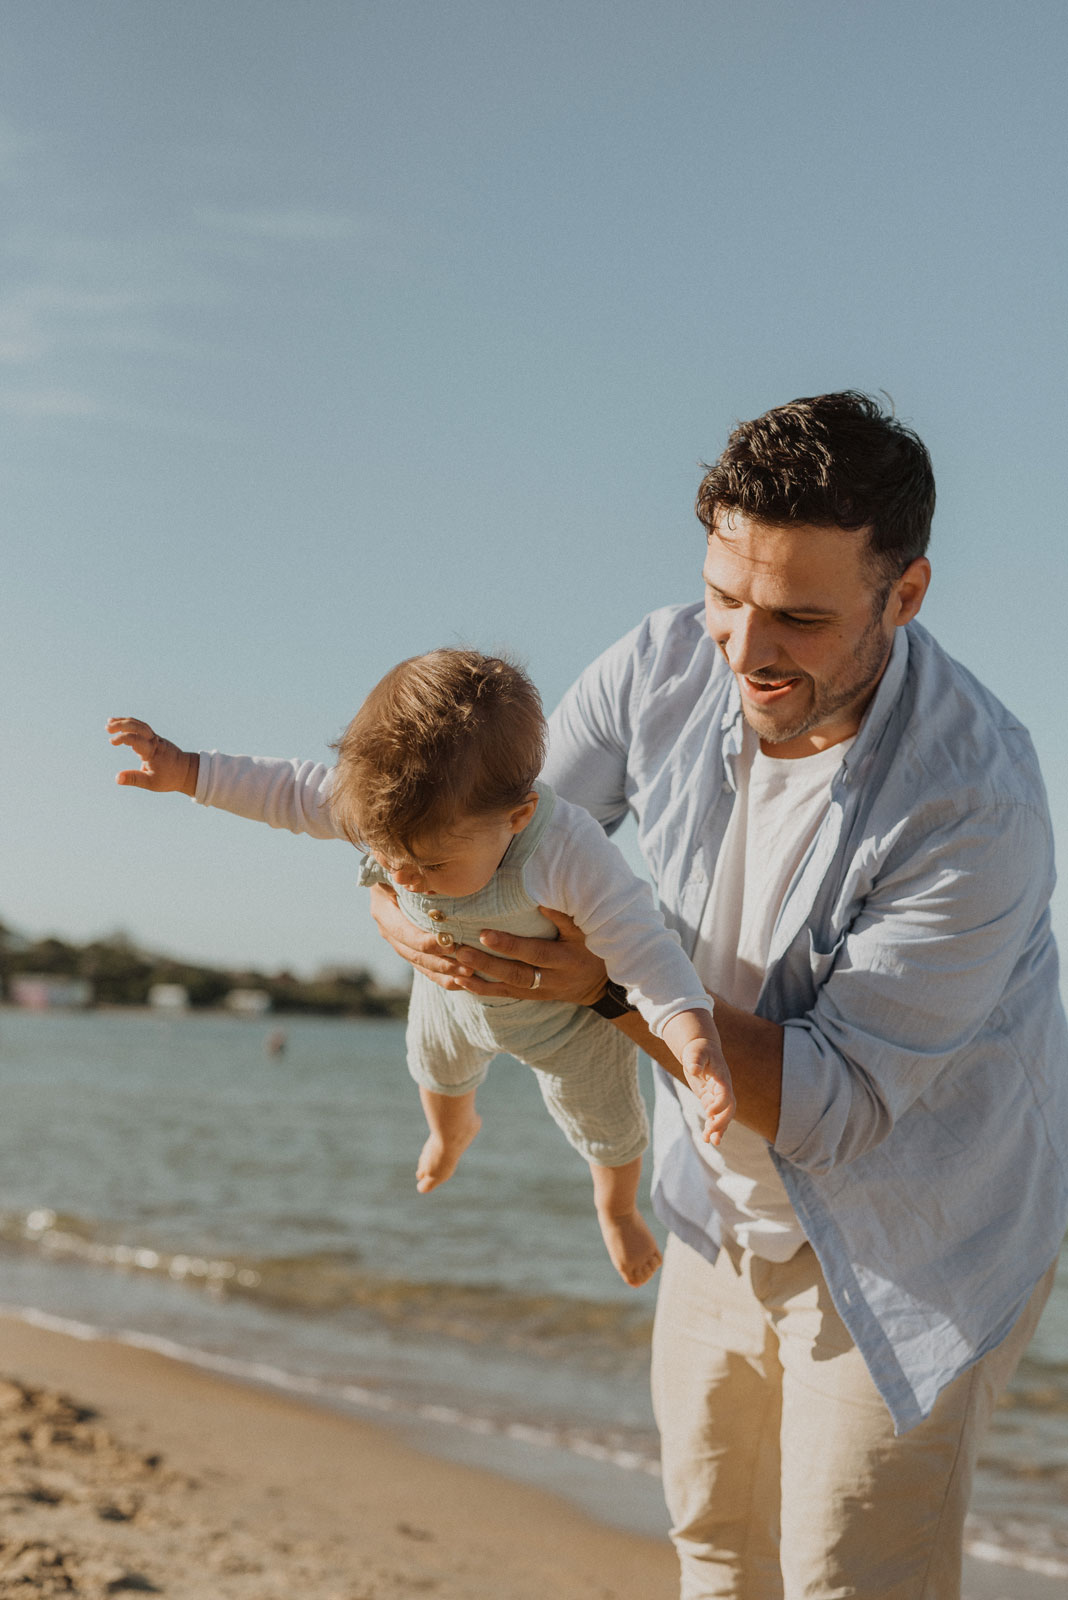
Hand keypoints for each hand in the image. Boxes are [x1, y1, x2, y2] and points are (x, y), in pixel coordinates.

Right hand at [107, 717, 198, 796]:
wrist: (187, 771)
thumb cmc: (170, 778)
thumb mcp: (151, 783)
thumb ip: (134, 779)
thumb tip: (116, 778)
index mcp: (153, 751)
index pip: (136, 739)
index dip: (123, 737)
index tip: (111, 742)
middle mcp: (155, 742)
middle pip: (139, 726)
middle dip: (122, 724)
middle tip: (107, 727)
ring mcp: (156, 739)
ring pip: (140, 724)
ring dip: (125, 722)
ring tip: (109, 722)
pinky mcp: (155, 739)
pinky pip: (142, 728)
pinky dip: (131, 725)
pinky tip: (121, 725)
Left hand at [367, 889, 608, 1004]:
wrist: (600, 985)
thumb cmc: (591, 950)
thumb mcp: (584, 932)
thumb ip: (562, 917)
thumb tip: (539, 898)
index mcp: (564, 959)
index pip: (533, 952)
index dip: (509, 945)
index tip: (484, 933)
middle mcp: (551, 978)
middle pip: (515, 973)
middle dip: (486, 963)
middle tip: (460, 950)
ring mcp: (540, 991)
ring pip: (506, 986)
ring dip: (479, 978)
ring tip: (455, 965)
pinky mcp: (532, 996)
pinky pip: (505, 995)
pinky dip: (482, 989)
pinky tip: (462, 981)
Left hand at [681, 1038, 735, 1146]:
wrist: (701, 1048)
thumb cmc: (698, 1049)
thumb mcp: (695, 1053)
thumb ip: (695, 1060)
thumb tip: (694, 1069)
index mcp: (722, 1078)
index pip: (726, 1094)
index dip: (719, 1105)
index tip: (708, 1112)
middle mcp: (724, 1088)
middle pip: (729, 1109)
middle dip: (722, 1122)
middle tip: (711, 1134)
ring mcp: (718, 1094)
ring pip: (724, 1115)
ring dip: (719, 1128)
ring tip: (711, 1142)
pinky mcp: (711, 1098)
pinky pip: (715, 1115)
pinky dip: (712, 1126)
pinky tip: (707, 1138)